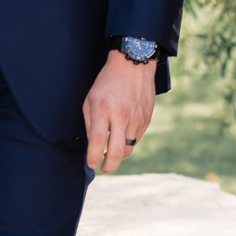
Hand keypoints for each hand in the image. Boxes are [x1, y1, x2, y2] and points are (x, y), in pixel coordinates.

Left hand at [83, 52, 156, 172]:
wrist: (133, 66)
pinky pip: (135, 140)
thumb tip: (93, 146)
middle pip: (116, 152)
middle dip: (109, 166)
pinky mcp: (146, 120)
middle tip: (103, 168)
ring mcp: (136, 119)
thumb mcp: (90, 100)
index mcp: (103, 109)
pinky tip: (121, 137)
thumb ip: (90, 124)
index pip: (97, 140)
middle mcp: (121, 116)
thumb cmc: (107, 83)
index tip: (91, 163)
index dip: (92, 156)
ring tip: (110, 153)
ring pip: (128, 149)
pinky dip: (127, 143)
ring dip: (118, 155)